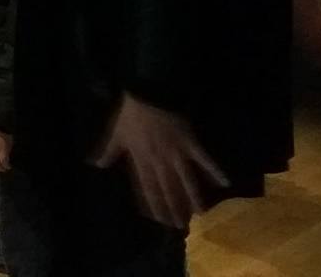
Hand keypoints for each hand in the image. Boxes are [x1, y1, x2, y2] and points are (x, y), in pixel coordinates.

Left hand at [90, 93, 228, 228]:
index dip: (153, 204)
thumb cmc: (131, 114)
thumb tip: (95, 165)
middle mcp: (160, 161)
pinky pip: (204, 159)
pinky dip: (214, 170)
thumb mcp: (116, 133)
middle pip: (168, 188)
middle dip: (174, 208)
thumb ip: (107, 151)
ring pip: (186, 179)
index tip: (159, 220)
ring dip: (193, 197)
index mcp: (141, 159)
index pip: (148, 188)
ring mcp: (177, 153)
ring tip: (200, 214)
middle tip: (181, 226)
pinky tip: (225, 183)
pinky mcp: (191, 143)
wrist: (149, 93)